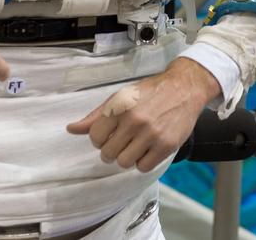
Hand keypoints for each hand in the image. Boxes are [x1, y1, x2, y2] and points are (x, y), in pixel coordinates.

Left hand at [66, 57, 220, 172]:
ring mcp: (151, 134)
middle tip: (122, 141)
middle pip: (108, 153)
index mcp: (120, 106)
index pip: (95, 137)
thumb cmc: (150, 92)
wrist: (184, 88)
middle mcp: (134, 120)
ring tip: (135, 145)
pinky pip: (143, 167)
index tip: (109, 135)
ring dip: (127, 157)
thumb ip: (96, 115)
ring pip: (124, 162)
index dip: (100, 139)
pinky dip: (143, 162)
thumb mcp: (121, 96)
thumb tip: (71, 129)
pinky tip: (147, 149)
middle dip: (112, 150)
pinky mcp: (166, 145)